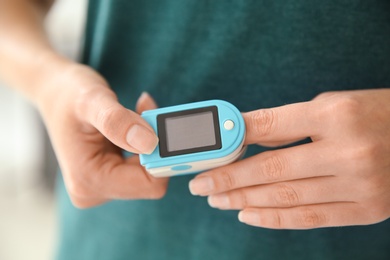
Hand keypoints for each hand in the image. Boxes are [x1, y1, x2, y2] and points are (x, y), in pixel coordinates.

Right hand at [38, 61, 167, 207]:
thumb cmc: (69, 94)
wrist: (54, 93)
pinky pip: (141, 167)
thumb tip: (149, 143)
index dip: (162, 155)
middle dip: (156, 145)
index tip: (161, 123)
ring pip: (148, 171)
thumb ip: (118, 122)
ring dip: (151, 142)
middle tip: (146, 111)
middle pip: (150, 179)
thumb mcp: (92, 100)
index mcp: (89, 180)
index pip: (149, 183)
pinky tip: (134, 124)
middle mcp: (94, 191)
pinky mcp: (108, 178)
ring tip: (136, 113)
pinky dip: (145, 144)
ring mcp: (101, 187)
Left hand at [189, 89, 389, 228]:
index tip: (206, 151)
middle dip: (229, 179)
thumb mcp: (332, 106)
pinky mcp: (368, 210)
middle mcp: (347, 151)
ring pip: (287, 197)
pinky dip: (274, 218)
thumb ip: (288, 124)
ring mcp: (360, 185)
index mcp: (336, 115)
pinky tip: (246, 215)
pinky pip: (311, 218)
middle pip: (272, 169)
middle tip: (200, 185)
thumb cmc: (373, 115)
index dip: (232, 139)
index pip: (270, 125)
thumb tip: (244, 138)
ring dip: (244, 200)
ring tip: (217, 200)